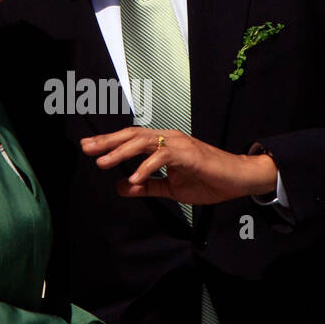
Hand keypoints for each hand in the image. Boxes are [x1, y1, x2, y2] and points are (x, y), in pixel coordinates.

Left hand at [80, 128, 277, 205]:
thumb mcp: (170, 188)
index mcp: (163, 144)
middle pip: (131, 135)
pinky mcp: (188, 154)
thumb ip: (147, 186)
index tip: (88, 148)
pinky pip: (162, 158)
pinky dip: (146, 168)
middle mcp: (168, 139)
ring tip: (103, 163)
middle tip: (86, 148)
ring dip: (121, 152)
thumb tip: (120, 186)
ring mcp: (178, 144)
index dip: (109, 143)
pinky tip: (135, 178)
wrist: (237, 179)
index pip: (131, 139)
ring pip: (143, 142)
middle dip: (107, 142)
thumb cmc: (207, 180)